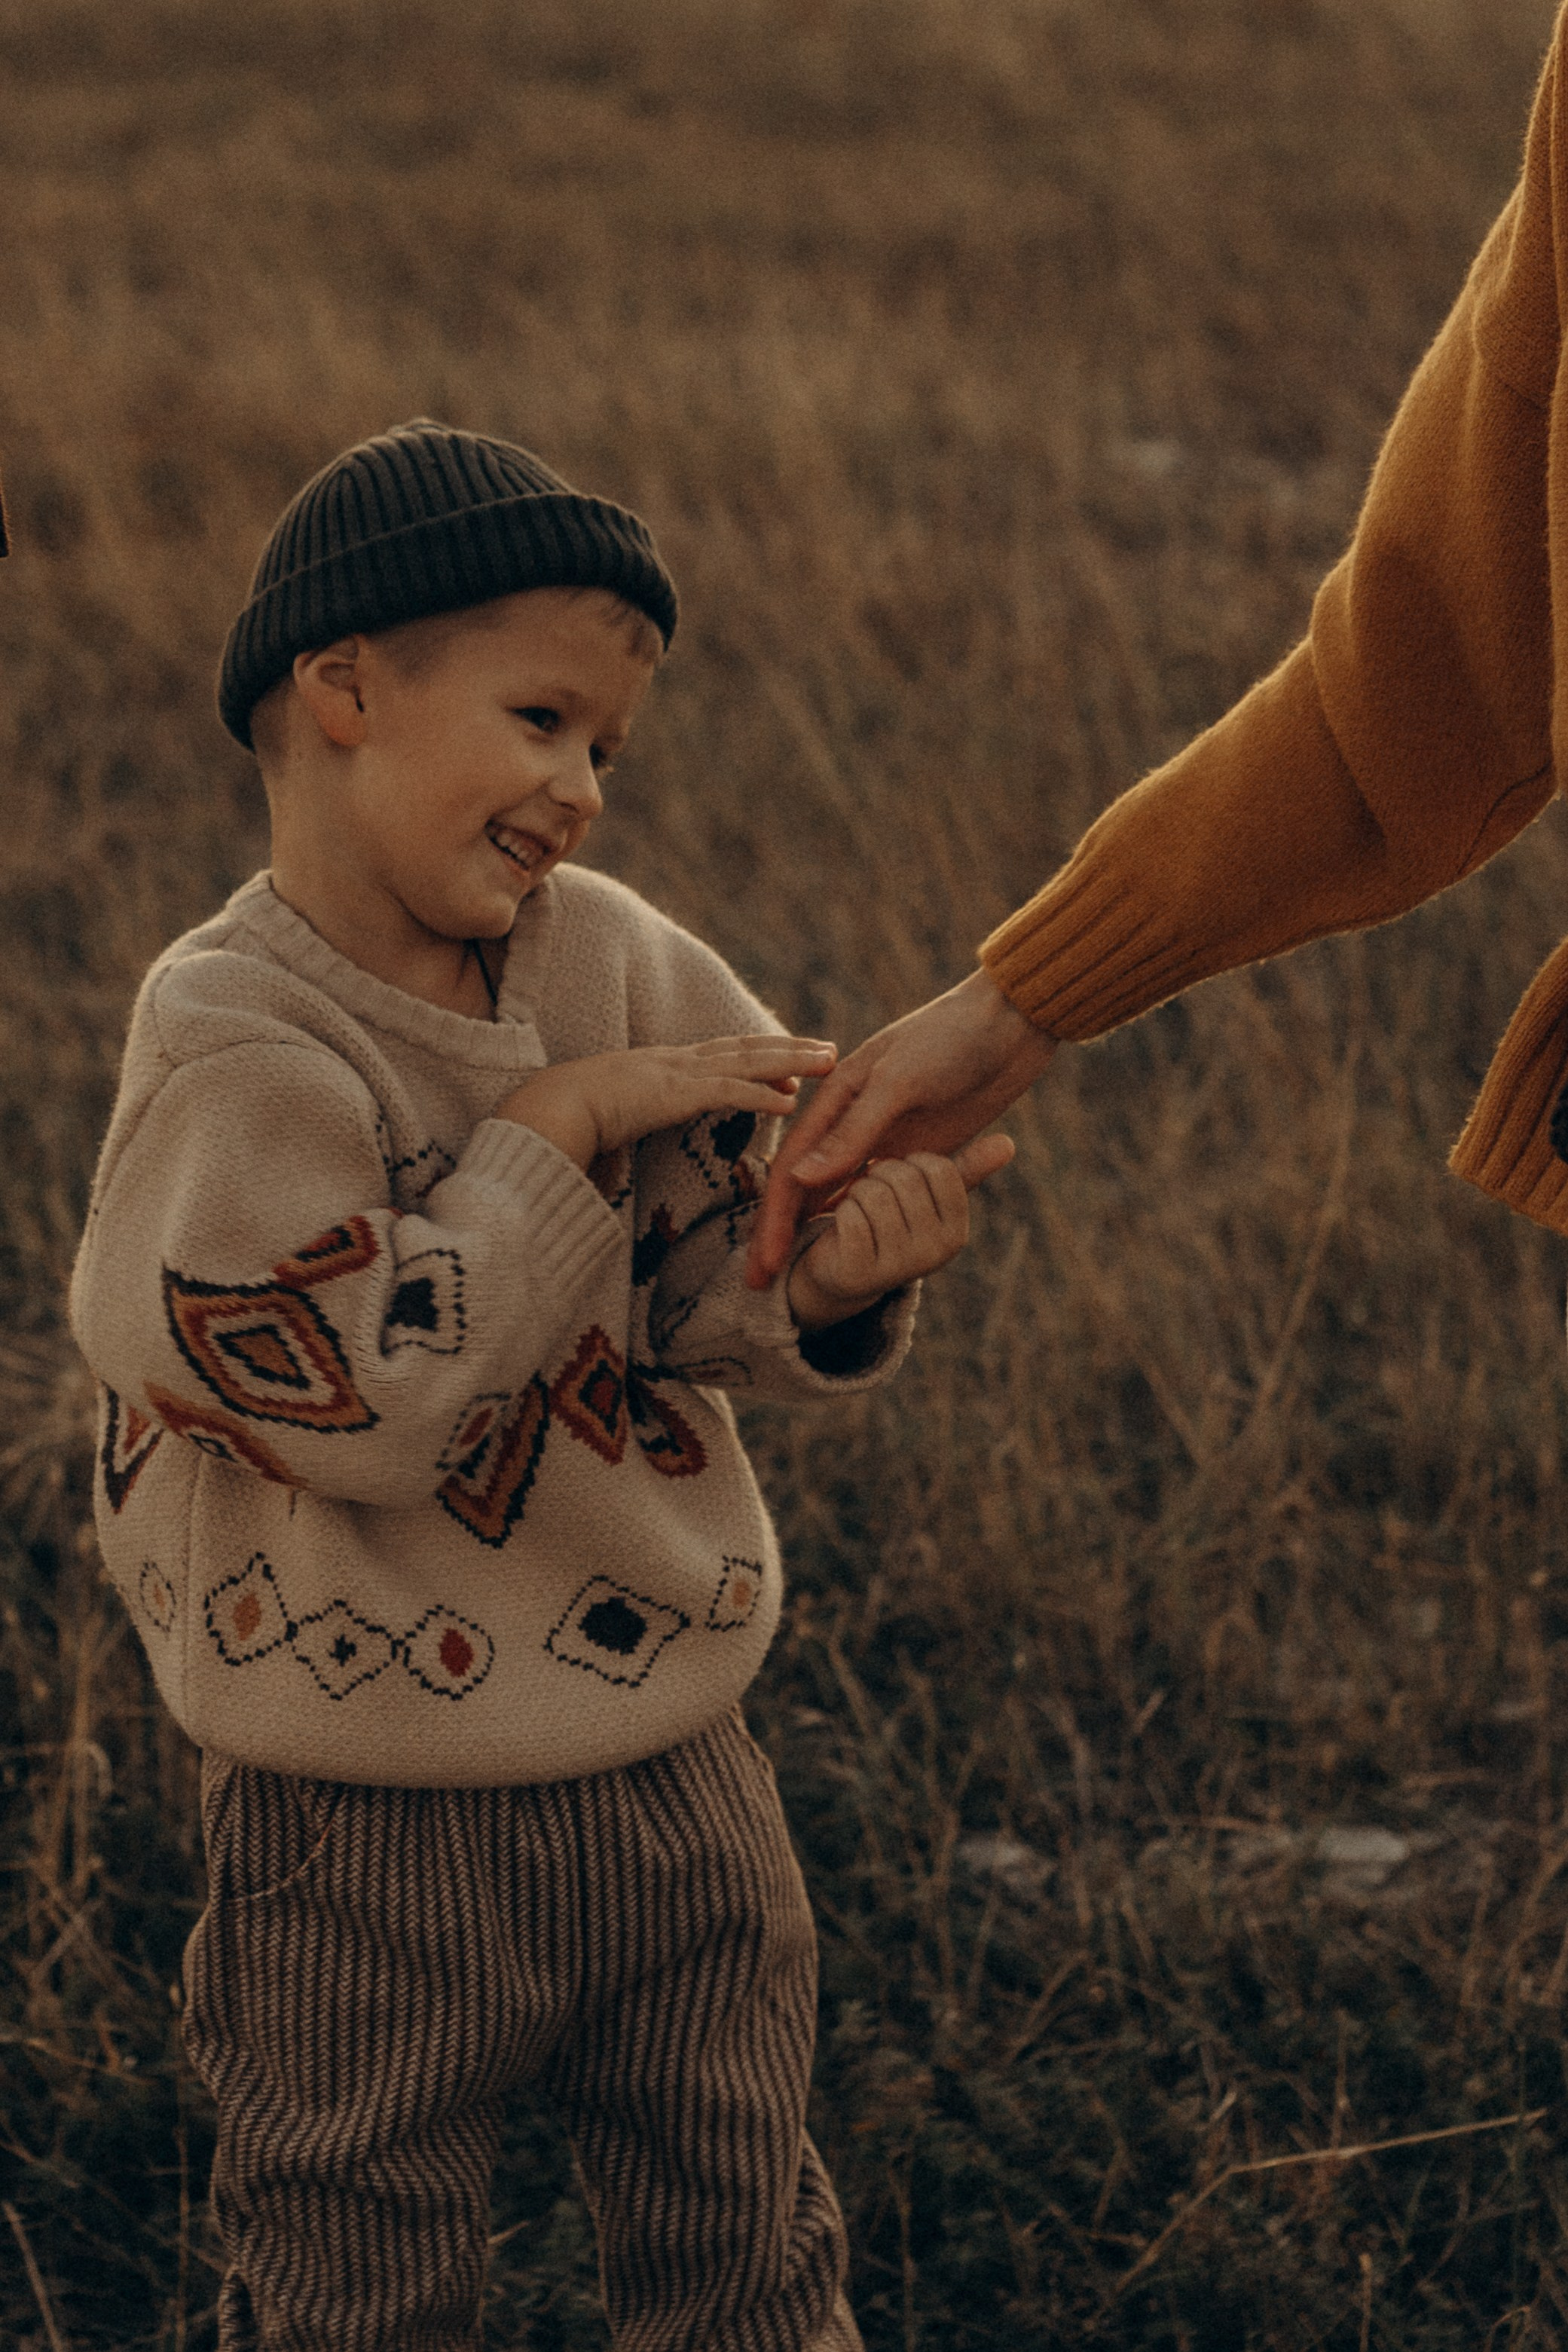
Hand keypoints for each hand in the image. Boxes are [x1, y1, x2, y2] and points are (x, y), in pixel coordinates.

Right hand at [495, 1035, 836, 1169]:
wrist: (536, 1115)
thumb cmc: (556, 1126)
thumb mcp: (598, 1130)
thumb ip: (615, 1144)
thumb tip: (607, 1171)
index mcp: (654, 1070)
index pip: (716, 1056)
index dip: (754, 1055)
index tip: (787, 1055)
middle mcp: (669, 1062)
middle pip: (742, 1048)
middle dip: (788, 1046)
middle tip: (827, 1047)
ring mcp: (673, 1074)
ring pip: (747, 1061)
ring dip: (792, 1059)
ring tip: (829, 1061)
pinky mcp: (672, 1093)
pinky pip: (729, 1091)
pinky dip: (763, 1092)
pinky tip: (794, 1098)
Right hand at [749, 969, 1057, 1285]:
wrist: (1010, 1022)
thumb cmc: (951, 1039)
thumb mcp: (900, 1082)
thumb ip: (853, 1131)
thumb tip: (801, 1178)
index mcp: (837, 1099)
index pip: (794, 1170)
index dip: (774, 1219)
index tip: (763, 1264)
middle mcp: (854, 1121)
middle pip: (808, 1188)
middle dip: (782, 1234)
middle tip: (762, 1283)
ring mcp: (888, 1137)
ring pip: (841, 1193)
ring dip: (818, 1232)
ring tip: (797, 1275)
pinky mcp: (923, 1147)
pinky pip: (885, 1192)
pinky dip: (865, 1220)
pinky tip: (854, 1249)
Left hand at [785, 1134, 1015, 1331]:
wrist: (841, 1273)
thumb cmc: (886, 1221)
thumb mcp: (924, 1195)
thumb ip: (965, 1170)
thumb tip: (1009, 1143)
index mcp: (956, 1231)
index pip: (938, 1168)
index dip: (909, 1163)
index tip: (898, 1179)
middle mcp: (936, 1254)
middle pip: (903, 1178)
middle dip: (878, 1176)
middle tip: (872, 1196)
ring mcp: (900, 1267)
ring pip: (874, 1194)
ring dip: (857, 1193)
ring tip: (859, 1210)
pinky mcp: (861, 1273)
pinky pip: (850, 1216)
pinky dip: (841, 1213)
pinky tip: (844, 1229)